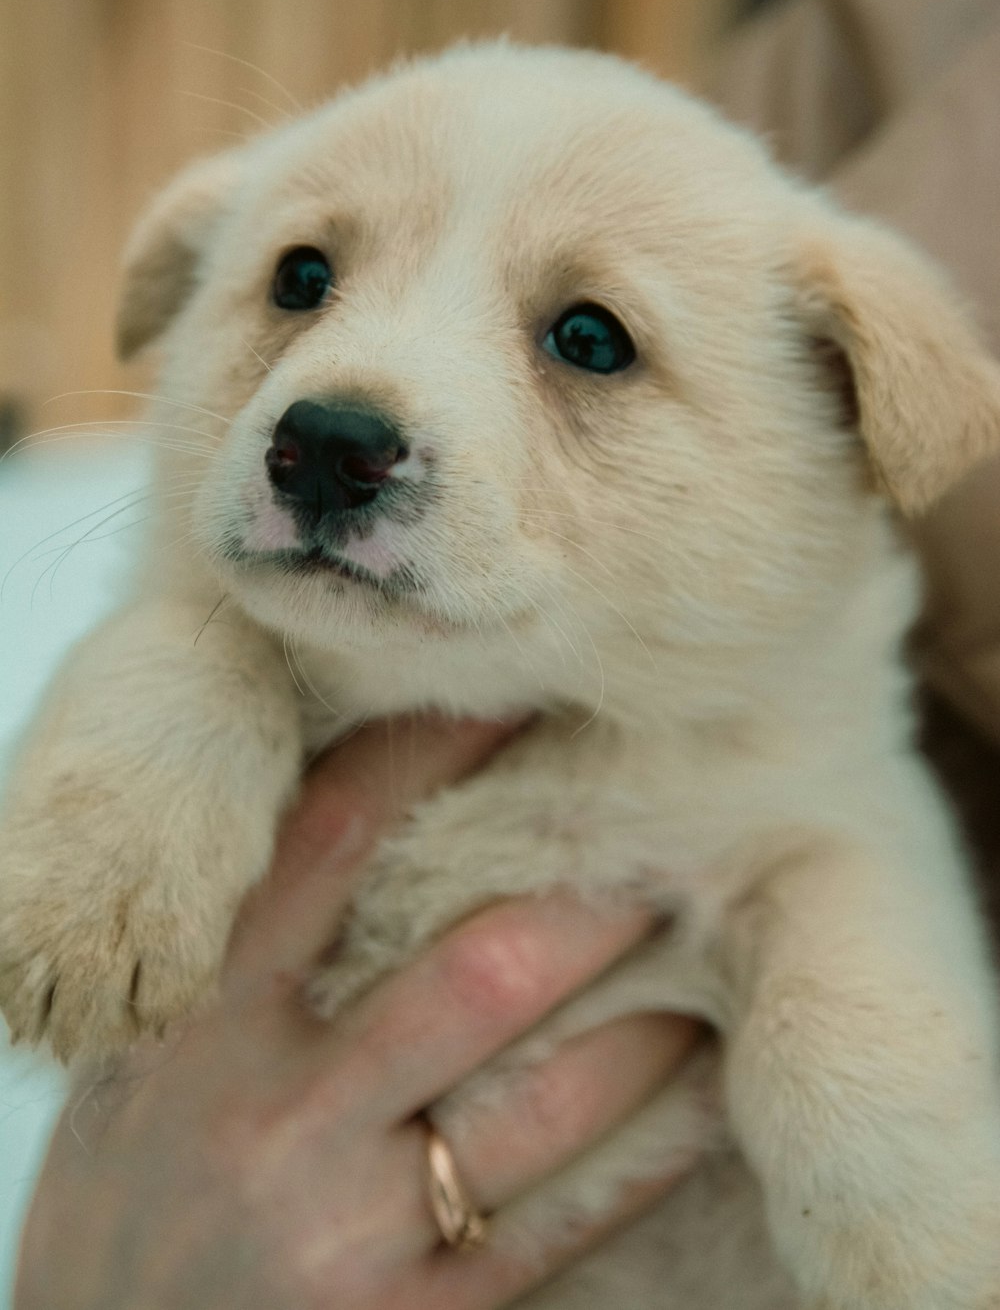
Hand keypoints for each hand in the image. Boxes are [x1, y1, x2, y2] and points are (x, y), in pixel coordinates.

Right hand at [15, 718, 702, 1309]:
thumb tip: (350, 831)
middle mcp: (279, 1111)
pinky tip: (699, 1099)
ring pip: (541, 1105)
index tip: (513, 699)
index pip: (330, 850)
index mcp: (206, 1024)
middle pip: (474, 974)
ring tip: (703, 960)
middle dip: (588, 902)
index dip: (430, 758)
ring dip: (645, 1026)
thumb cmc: (121, 1199)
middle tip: (669, 840)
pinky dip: (642, 1157)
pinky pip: (554, 1227)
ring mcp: (346, 1225)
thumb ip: (234, 964)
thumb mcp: (143, 1061)